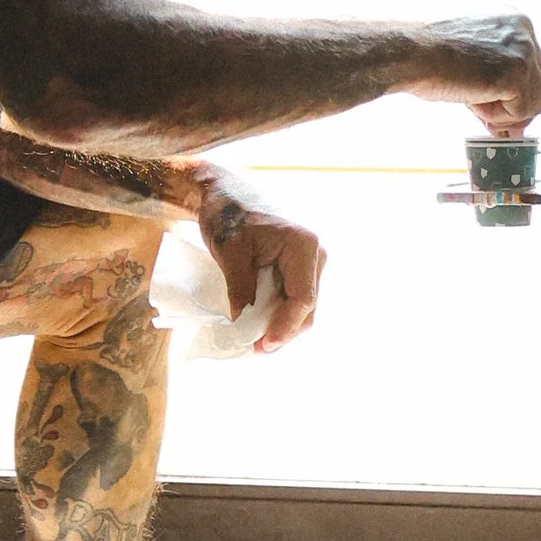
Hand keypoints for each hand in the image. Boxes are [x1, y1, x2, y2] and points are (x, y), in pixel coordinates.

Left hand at [197, 181, 324, 351]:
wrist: (225, 190)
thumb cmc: (227, 213)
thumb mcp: (230, 252)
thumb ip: (240, 288)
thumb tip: (242, 324)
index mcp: (303, 245)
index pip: (303, 298)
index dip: (285, 326)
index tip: (264, 344)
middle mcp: (315, 254)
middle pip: (307, 307)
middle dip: (282, 332)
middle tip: (254, 350)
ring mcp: (309, 261)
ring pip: (301, 306)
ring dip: (280, 325)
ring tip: (252, 341)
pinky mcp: (298, 266)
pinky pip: (293, 296)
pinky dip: (277, 313)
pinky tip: (257, 324)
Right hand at [415, 14, 540, 130]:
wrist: (410, 52)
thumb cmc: (429, 54)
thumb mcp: (475, 57)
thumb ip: (501, 77)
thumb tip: (520, 119)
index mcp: (514, 20)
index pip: (536, 67)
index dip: (514, 92)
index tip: (488, 96)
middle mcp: (525, 29)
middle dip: (518, 105)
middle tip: (484, 106)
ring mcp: (524, 49)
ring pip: (537, 103)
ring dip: (504, 111)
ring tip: (472, 97)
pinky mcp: (517, 72)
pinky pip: (521, 113)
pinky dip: (496, 116)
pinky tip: (472, 98)